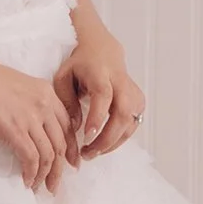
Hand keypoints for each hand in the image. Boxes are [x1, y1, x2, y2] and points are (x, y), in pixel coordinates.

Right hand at [0, 53, 76, 190]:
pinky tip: (27, 181)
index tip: (70, 161)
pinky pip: (31, 158)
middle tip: (56, 183)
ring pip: (49, 154)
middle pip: (61, 142)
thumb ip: (32, 102)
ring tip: (41, 187)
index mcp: (46, 92)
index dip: (71, 147)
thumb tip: (34, 124)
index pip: (68, 124)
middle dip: (61, 167)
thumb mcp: (19, 85)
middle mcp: (44, 104)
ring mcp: (30, 118)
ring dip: (47, 175)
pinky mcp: (14, 130)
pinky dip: (31, 173)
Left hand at [54, 38, 145, 160]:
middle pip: (122, 113)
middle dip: (106, 138)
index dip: (97, 117)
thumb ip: (66, 101)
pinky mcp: (139, 102)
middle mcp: (121, 82)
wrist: (103, 51)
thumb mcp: (64, 77)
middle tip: (87, 153)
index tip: (87, 136)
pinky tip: (103, 144)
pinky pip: (132, 125)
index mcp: (101, 73)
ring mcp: (133, 93)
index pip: (104, 96)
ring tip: (92, 152)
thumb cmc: (80, 64)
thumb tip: (75, 127)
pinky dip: (119, 139)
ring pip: (130, 123)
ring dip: (112, 143)